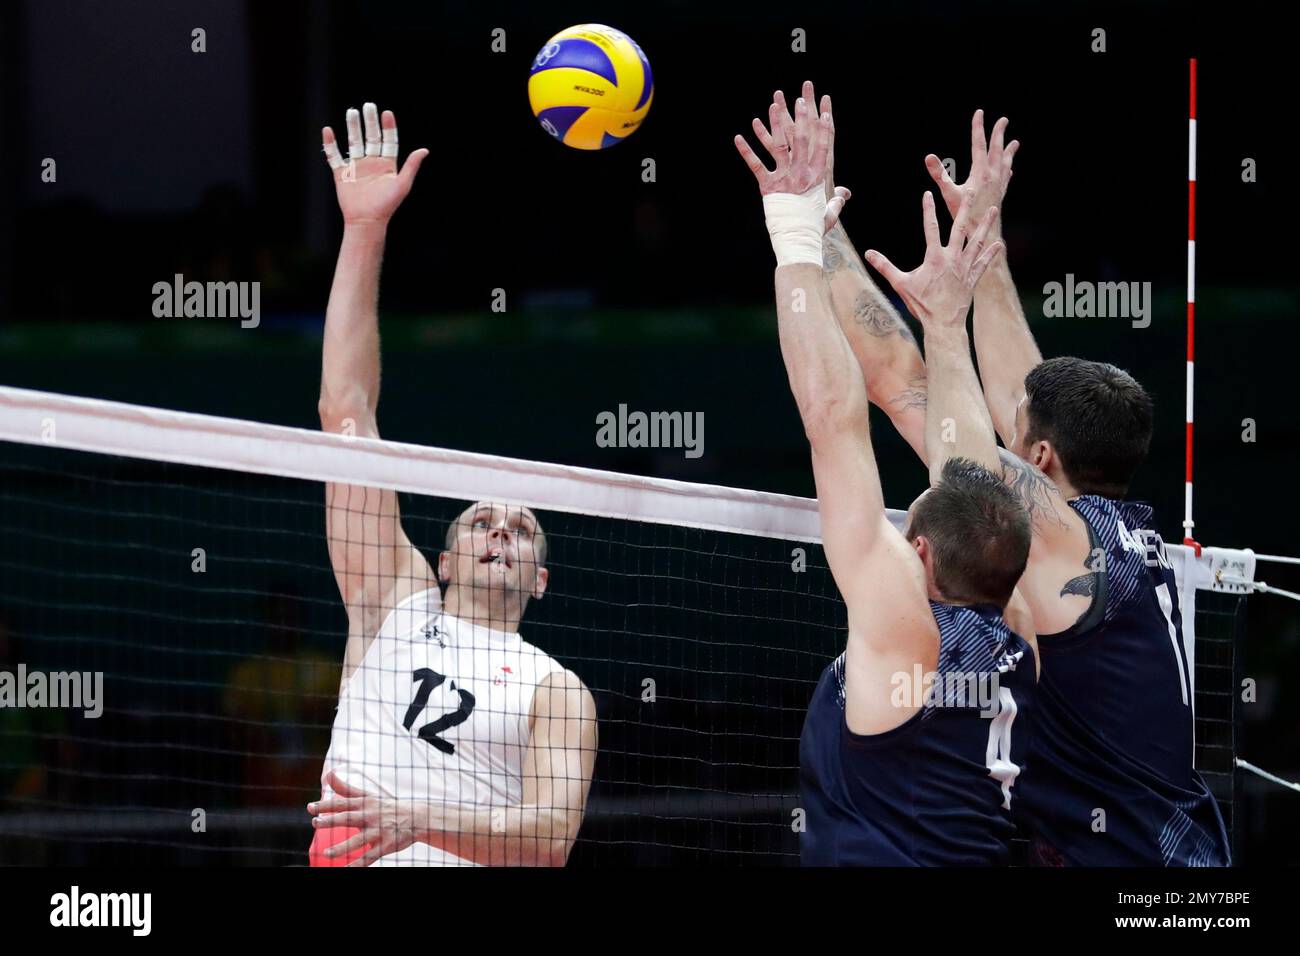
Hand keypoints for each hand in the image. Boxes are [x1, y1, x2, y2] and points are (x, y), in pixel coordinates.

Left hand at [309, 770, 423, 866]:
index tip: (310, 807)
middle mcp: (370, 816)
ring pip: (358, 841)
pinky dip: (357, 864)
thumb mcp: (367, 795)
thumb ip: (346, 788)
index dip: (326, 805)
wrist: (416, 818)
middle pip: (349, 818)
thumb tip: (328, 775)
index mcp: (364, 804)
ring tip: (326, 853)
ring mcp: (379, 831)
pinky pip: (369, 857)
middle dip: (332, 820)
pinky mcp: (386, 845)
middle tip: (315, 822)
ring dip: (342, 847)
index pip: (342, 803)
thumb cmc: (386, 806)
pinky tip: (345, 869)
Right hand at [321, 103, 428, 225]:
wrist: (367, 221)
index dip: (388, 127)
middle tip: (368, 106)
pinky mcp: (342, 173)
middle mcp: (372, 163)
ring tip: (351, 112)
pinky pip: (334, 156)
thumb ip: (411, 166)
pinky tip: (328, 131)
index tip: (387, 113)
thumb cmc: (387, 205)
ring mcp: (356, 167)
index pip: (388, 141)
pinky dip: (330, 144)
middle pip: (370, 137)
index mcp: (387, 165)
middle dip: (369, 122)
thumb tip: (424, 150)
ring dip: (352, 127)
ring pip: (354, 142)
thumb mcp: (402, 184)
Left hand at [735, 87, 846, 230]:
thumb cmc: (814, 227)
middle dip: (801, 118)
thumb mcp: (830, 213)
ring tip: (772, 107)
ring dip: (775, 125)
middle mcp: (801, 173)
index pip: (822, 147)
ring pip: (778, 146)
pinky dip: (746, 151)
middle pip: (801, 140)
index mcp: (817, 177)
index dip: (823, 128)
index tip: (825, 111)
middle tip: (800, 99)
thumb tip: (845, 195)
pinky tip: (739, 136)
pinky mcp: (767, 186)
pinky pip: (755, 165)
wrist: (797, 240)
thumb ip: (836, 201)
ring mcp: (784, 178)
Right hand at [864, 191, 1002, 328]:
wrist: (943, 325)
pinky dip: (991, 253)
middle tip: (972, 191)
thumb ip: (885, 266)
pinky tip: (999, 243)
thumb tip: (868, 253)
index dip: (928, 210)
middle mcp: (953, 259)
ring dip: (985, 225)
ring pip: (977, 241)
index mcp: (935, 258)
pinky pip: (983, 262)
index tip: (927, 194)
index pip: (930, 228)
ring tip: (993, 210)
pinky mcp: (973, 278)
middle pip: (960, 228)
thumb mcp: (901, 284)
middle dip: (965, 208)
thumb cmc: (922, 305)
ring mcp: (965, 268)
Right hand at [924, 110, 1017, 241]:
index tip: (979, 113)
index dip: (978, 127)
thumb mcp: (948, 193)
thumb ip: (939, 174)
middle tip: (1003, 120)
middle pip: (997, 149)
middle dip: (999, 133)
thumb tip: (928, 157)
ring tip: (1015, 143)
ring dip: (1009, 151)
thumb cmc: (964, 216)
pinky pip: (1006, 178)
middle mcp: (993, 176)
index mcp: (981, 172)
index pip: (979, 144)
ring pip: (1005, 163)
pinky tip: (1009, 170)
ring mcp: (998, 185)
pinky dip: (1007, 170)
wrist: (983, 234)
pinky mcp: (999, 195)